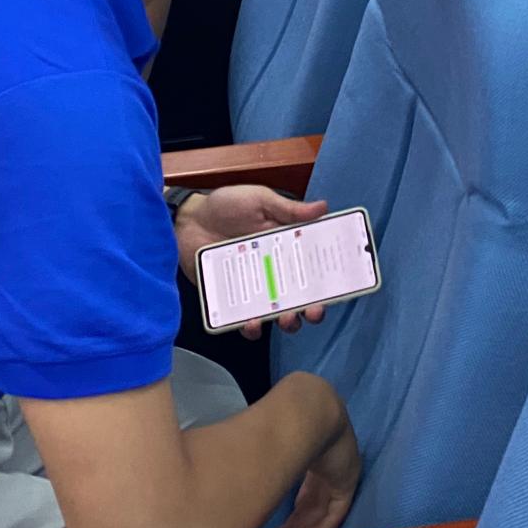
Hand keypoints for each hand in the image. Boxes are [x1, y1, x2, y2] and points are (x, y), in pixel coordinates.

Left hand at [175, 188, 329, 339]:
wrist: (187, 220)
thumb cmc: (225, 206)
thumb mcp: (260, 200)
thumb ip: (288, 209)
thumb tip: (323, 207)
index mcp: (287, 246)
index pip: (314, 266)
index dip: (329, 278)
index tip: (340, 284)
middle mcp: (275, 270)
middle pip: (302, 296)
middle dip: (313, 308)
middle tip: (314, 310)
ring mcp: (255, 287)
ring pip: (278, 313)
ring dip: (287, 321)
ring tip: (286, 319)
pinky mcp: (233, 299)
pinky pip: (245, 321)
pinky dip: (251, 327)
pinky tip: (252, 323)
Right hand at [277, 411, 361, 527]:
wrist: (310, 413)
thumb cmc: (285, 422)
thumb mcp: (275, 441)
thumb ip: (266, 457)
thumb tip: (241, 468)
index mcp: (315, 448)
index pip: (310, 482)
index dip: (299, 501)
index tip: (286, 516)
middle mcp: (330, 461)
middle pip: (316, 495)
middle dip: (300, 517)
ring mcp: (341, 470)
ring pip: (324, 504)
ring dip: (307, 525)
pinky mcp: (348, 481)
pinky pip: (337, 509)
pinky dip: (323, 526)